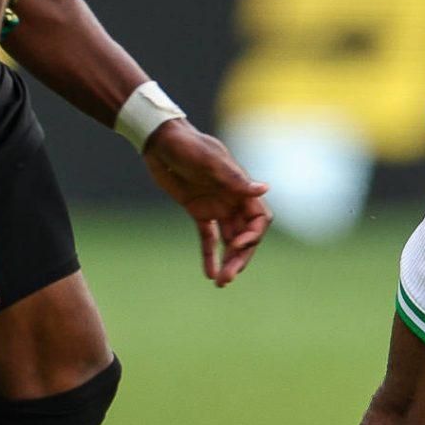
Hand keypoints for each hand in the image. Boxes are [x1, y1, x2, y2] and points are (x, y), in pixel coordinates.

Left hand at [142, 121, 272, 285]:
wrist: (160, 141)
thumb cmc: (187, 145)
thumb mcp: (209, 161)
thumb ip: (234, 178)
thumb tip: (264, 188)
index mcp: (240, 188)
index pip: (259, 218)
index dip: (252, 236)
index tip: (235, 246)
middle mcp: (232, 199)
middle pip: (245, 235)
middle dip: (240, 258)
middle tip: (228, 279)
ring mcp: (216, 206)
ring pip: (229, 240)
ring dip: (228, 261)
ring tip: (221, 283)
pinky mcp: (198, 211)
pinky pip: (208, 238)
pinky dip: (210, 255)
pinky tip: (208, 273)